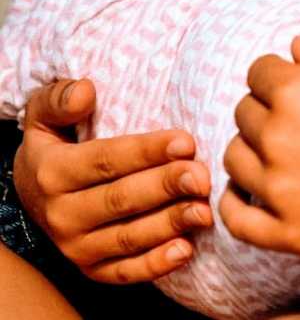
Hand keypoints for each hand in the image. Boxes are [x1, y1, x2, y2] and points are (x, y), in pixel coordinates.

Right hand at [14, 78, 213, 284]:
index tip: (186, 142)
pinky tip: (186, 250)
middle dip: (166, 187)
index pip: (106, 160)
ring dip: (169, 225)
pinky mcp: (91, 269)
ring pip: (128, 238)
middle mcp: (61, 215)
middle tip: (203, 177)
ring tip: (204, 211)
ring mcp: (75, 247)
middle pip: (121, 200)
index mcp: (53, 172)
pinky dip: (155, 265)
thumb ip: (60, 98)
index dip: (147, 152)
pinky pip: (124, 272)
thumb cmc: (53, 141)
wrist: (31, 191)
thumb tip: (85, 92)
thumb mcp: (43, 112)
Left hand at [221, 36, 299, 261]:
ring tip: (287, 151)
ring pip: (235, 158)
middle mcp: (281, 136)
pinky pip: (236, 216)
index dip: (280, 74)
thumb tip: (292, 48)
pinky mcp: (289, 234)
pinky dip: (237, 201)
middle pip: (245, 111)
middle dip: (268, 107)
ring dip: (254, 148)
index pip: (258, 71)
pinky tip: (255, 191)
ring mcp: (282, 189)